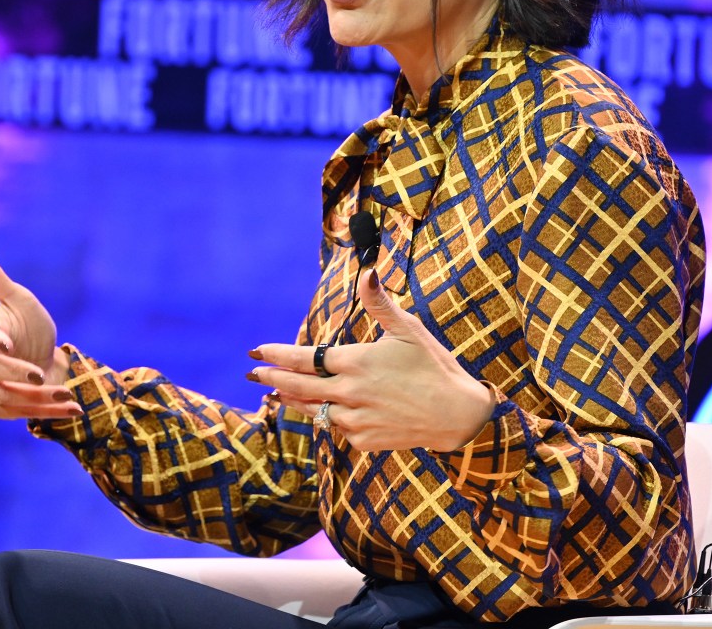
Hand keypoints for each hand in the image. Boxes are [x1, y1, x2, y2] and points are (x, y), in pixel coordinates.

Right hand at [0, 241, 80, 421]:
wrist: (48, 357)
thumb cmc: (32, 326)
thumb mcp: (20, 299)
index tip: (10, 345)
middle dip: (17, 375)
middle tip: (42, 374)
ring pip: (0, 397)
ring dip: (35, 398)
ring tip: (66, 394)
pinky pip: (12, 414)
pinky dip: (45, 413)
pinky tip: (71, 408)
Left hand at [250, 269, 494, 451]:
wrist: (457, 415)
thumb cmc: (433, 366)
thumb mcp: (408, 330)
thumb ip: (380, 303)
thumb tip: (368, 272)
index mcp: (355, 362)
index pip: (304, 358)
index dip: (278, 355)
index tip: (258, 351)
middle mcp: (349, 392)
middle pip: (298, 387)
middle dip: (272, 379)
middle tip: (254, 374)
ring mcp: (354, 420)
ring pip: (313, 410)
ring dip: (293, 401)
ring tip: (275, 394)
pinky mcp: (363, 440)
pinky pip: (336, 428)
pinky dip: (327, 418)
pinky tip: (321, 411)